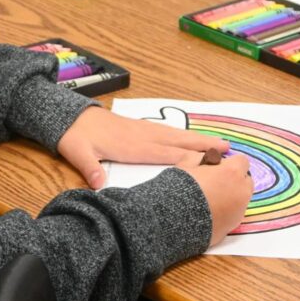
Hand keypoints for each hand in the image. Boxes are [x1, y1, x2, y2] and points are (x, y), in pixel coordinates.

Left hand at [57, 106, 229, 189]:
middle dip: (204, 146)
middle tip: (229, 150)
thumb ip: (89, 167)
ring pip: (177, 135)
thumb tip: (98, 184)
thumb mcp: (78, 152)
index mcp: (133, 145)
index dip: (189, 159)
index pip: (166, 154)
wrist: (70, 116)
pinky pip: (169, 132)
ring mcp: (143, 129)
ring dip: (200, 139)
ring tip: (221, 143)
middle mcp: (143, 135)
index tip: (211, 166)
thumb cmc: (75, 136)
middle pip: (180, 142)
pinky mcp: (140, 127)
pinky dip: (185, 135)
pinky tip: (194, 139)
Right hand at [177, 152, 252, 246]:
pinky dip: (227, 211)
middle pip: (246, 180)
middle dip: (235, 179)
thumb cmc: (182, 187)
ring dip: (233, 195)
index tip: (219, 167)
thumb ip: (201, 157)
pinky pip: (235, 213)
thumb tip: (208, 157)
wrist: (176, 219)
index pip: (242, 161)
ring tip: (212, 198)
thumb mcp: (187, 164)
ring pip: (242, 198)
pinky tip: (211, 212)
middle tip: (217, 182)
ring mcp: (240, 210)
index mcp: (232, 172)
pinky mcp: (234, 225)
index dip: (230, 162)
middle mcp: (241, 191)